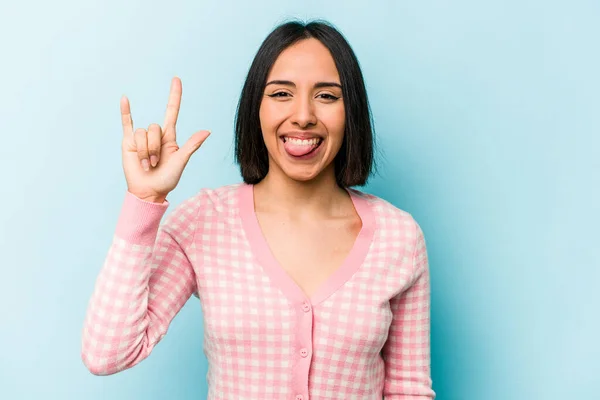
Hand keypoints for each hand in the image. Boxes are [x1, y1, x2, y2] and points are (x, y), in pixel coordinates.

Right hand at [120, 77, 209, 201]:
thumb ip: (192, 145)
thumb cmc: (167, 179)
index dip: (174, 96)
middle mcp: (156, 135)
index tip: (176, 79)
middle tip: (154, 164)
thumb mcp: (181, 162)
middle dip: (154, 148)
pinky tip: (125, 99)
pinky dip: (126, 112)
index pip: (172, 111)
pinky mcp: (128, 142)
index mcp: (170, 137)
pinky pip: (127, 123)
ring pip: (142, 133)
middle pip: (155, 127)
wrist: (148, 191)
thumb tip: (208, 131)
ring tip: (146, 165)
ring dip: (144, 151)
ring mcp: (141, 138)